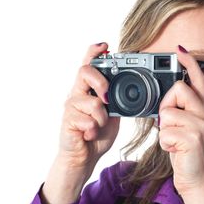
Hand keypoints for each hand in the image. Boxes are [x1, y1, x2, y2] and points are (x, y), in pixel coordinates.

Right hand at [42, 43, 119, 203]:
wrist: (82, 157)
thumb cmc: (96, 134)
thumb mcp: (111, 114)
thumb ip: (117, 100)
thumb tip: (135, 90)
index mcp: (88, 90)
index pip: (88, 64)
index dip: (94, 52)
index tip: (105, 45)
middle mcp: (76, 94)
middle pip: (84, 72)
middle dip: (101, 82)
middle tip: (107, 97)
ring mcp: (70, 107)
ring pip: (92, 102)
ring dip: (101, 118)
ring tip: (98, 127)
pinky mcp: (68, 122)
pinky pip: (88, 121)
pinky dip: (94, 130)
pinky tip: (90, 135)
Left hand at [158, 45, 203, 196]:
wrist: (198, 182)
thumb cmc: (188, 155)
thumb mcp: (185, 130)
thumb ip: (179, 113)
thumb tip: (163, 103)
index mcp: (202, 110)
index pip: (198, 80)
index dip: (190, 63)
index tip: (180, 50)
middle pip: (178, 89)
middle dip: (166, 105)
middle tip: (170, 125)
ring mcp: (201, 125)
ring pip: (167, 112)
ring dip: (164, 130)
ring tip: (174, 142)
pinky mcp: (193, 137)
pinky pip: (165, 131)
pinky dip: (164, 143)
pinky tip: (175, 151)